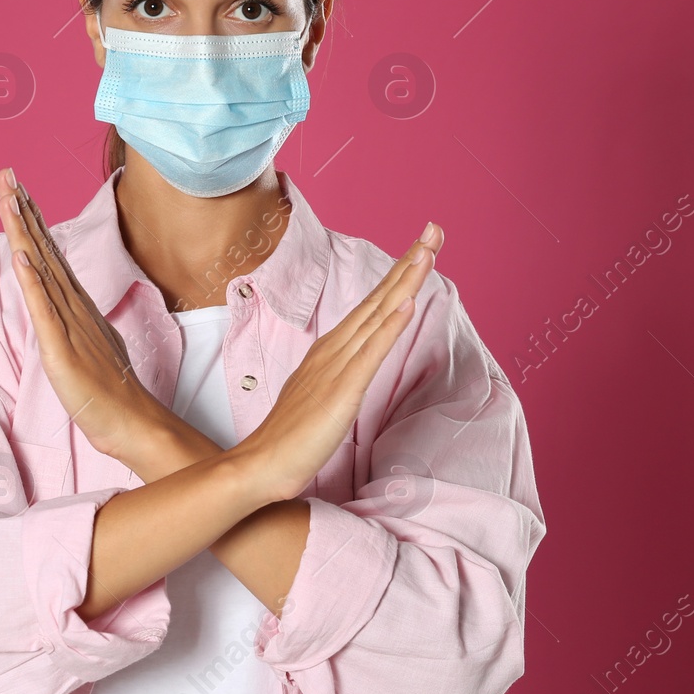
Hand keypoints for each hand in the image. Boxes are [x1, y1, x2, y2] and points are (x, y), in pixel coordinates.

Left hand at [0, 167, 167, 463]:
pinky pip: (44, 311)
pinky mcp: (61, 350)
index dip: (32, 221)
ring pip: (42, 270)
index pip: (50, 254)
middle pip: (44, 250)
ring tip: (9, 199)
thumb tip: (62, 302)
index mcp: (76, 306)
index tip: (18, 190)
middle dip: (23, 211)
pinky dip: (32, 283)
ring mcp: (69, 325)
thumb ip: (74, 321)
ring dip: (24, 233)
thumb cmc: (110, 390)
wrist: (134, 422)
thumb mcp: (87, 345)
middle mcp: (73, 307)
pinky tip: (22, 257)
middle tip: (6, 174)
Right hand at [234, 222, 444, 504]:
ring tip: (427, 252)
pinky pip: (370, 354)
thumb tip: (358, 355)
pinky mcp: (343, 391)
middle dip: (409, 262)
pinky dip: (389, 327)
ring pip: (378, 316)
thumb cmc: (290, 437)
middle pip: (379, 298)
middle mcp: (335, 349)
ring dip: (404, 282)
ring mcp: (338, 367)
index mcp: (332, 349)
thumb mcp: (322, 395)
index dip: (399, 274)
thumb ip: (339, 372)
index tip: (422, 248)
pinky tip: (405, 304)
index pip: (372, 304)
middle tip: (434, 229)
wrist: (259, 464)